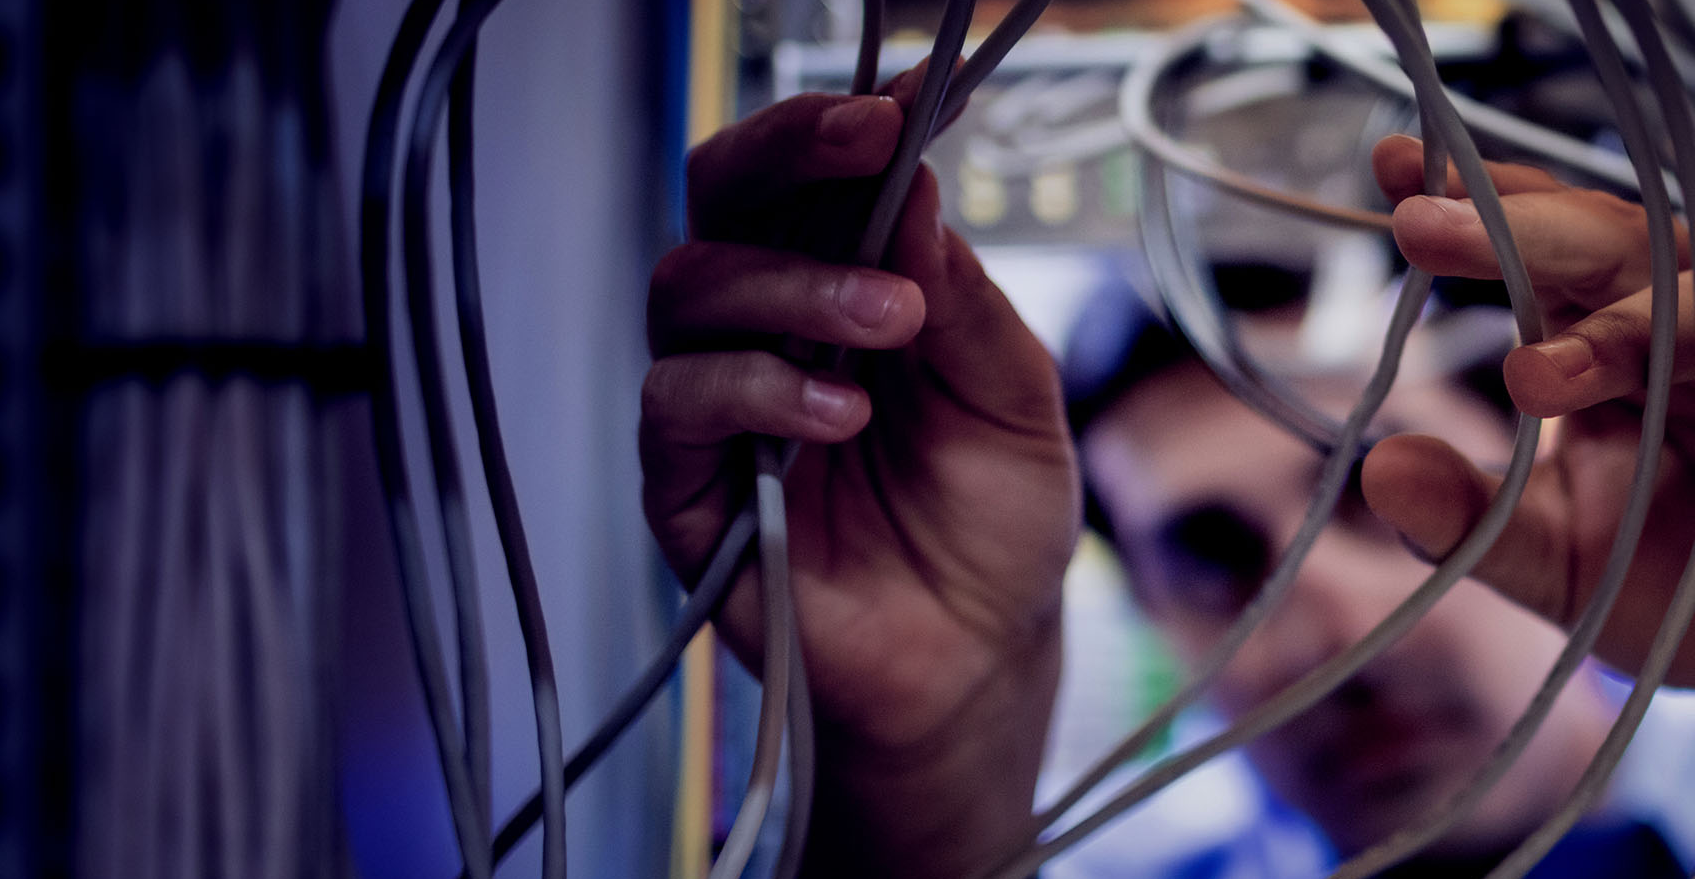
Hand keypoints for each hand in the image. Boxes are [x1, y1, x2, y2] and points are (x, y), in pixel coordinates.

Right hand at [639, 59, 1071, 872]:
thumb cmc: (992, 525)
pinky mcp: (688, 489)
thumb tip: (917, 185)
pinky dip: (757, 388)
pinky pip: (679, 406)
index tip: (901, 100)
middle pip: (721, 200)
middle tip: (871, 145)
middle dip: (788, 155)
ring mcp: (720, 404)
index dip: (839, 127)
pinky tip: (839, 410)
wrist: (980, 661)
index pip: (807, 177)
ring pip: (691, 289)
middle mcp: (765, 328)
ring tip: (893, 321)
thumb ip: (963, 300)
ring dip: (794, 283)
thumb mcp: (1016, 400)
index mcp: (843, 285)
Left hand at [1354, 135, 1694, 810]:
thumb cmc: (1685, 591)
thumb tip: (1375, 469)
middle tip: (1424, 227)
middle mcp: (1683, 317)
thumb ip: (1471, 525)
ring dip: (1616, 316)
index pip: (1535, 252)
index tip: (1393, 171)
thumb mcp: (1559, 569)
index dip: (1474, 205)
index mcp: (1602, 342)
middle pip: (1602, 241)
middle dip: (1514, 229)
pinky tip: (1692, 342)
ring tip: (1530, 370)